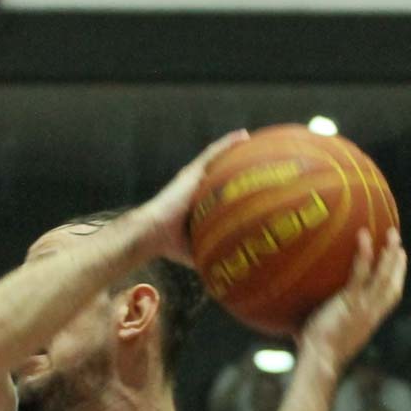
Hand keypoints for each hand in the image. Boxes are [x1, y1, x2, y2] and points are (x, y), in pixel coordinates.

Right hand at [138, 130, 250, 264]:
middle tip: (259, 159)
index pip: (219, 192)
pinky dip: (227, 144)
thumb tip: (228, 273)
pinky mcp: (190, 173)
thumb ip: (211, 254)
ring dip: (234, 150)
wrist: (151, 234)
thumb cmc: (168, 245)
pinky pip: (212, 154)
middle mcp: (195, 188)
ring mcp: (192, 178)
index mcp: (196, 204)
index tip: (254, 183)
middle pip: (219, 172)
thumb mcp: (196, 249)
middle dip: (236, 165)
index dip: (234, 186)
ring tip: (253, 142)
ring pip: (217, 160)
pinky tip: (243, 136)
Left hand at [294, 228, 406, 371]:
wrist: (319, 363)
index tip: (399, 261)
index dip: (397, 278)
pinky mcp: (350, 303)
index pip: (390, 297)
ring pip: (383, 275)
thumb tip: (305, 314)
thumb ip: (325, 321)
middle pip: (392, 282)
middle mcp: (372, 313)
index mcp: (369, 321)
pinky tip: (363, 235)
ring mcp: (363, 307)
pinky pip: (360, 273)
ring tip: (391, 232)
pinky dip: (363, 254)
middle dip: (398, 261)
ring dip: (389, 252)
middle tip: (398, 241)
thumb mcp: (328, 335)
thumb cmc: (316, 355)